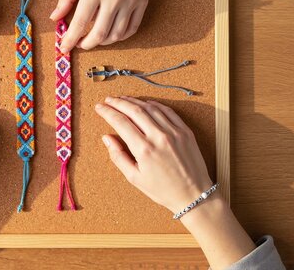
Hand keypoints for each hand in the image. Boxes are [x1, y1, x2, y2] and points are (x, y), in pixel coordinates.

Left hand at [51, 0, 168, 52]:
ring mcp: (130, 1)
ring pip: (116, 35)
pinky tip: (111, 33)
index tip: (64, 47)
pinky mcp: (142, 2)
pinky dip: (120, 36)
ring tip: (94, 39)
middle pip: (99, 34)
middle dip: (86, 44)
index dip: (70, 39)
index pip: (80, 23)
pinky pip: (132, 28)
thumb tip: (55, 17)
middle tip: (79, 44)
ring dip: (103, 42)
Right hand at [95, 96, 211, 212]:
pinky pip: (167, 111)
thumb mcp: (134, 178)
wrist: (194, 195)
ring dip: (134, 101)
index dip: (107, 112)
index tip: (99, 107)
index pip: (120, 122)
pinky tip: (145, 103)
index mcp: (144, 150)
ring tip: (123, 99)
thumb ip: (118, 156)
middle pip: (134, 111)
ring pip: (150, 108)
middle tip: (108, 100)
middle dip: (118, 103)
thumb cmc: (163, 190)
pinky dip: (154, 104)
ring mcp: (174, 132)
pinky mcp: (185, 131)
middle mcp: (159, 137)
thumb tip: (106, 137)